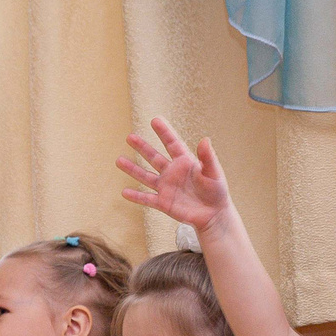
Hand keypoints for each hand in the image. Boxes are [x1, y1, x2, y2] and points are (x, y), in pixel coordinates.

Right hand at [118, 117, 234, 232]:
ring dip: (132, 169)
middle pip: (154, 157)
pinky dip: (136, 196)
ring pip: (145, 176)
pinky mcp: (163, 203)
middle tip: (129, 137)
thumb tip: (204, 140)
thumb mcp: (214, 172)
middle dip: (142, 147)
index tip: (155, 120)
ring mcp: (166, 187)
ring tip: (119, 160)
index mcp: (185, 162)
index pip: (172, 143)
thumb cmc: (216, 191)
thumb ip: (208, 157)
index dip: (164, 132)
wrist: (214, 215)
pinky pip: (146, 199)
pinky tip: (124, 192)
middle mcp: (172, 172)